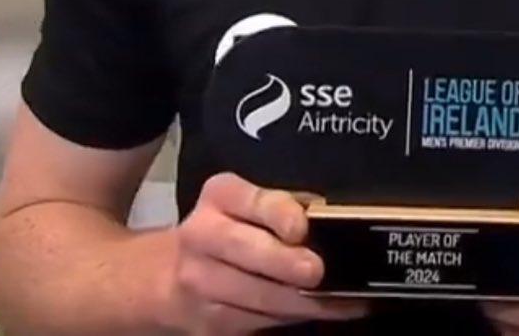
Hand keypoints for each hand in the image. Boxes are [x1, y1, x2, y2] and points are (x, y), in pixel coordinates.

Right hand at [173, 172, 369, 333]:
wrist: (176, 274)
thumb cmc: (234, 230)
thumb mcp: (253, 205)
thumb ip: (289, 206)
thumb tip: (331, 219)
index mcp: (220, 197)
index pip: (250, 200)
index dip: (277, 213)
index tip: (299, 228)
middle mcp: (201, 236)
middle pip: (244, 249)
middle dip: (283, 262)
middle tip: (316, 271)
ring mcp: (199, 282)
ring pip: (256, 295)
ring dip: (302, 300)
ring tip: (341, 299)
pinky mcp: (208, 321)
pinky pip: (258, 321)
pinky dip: (296, 317)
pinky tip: (326, 311)